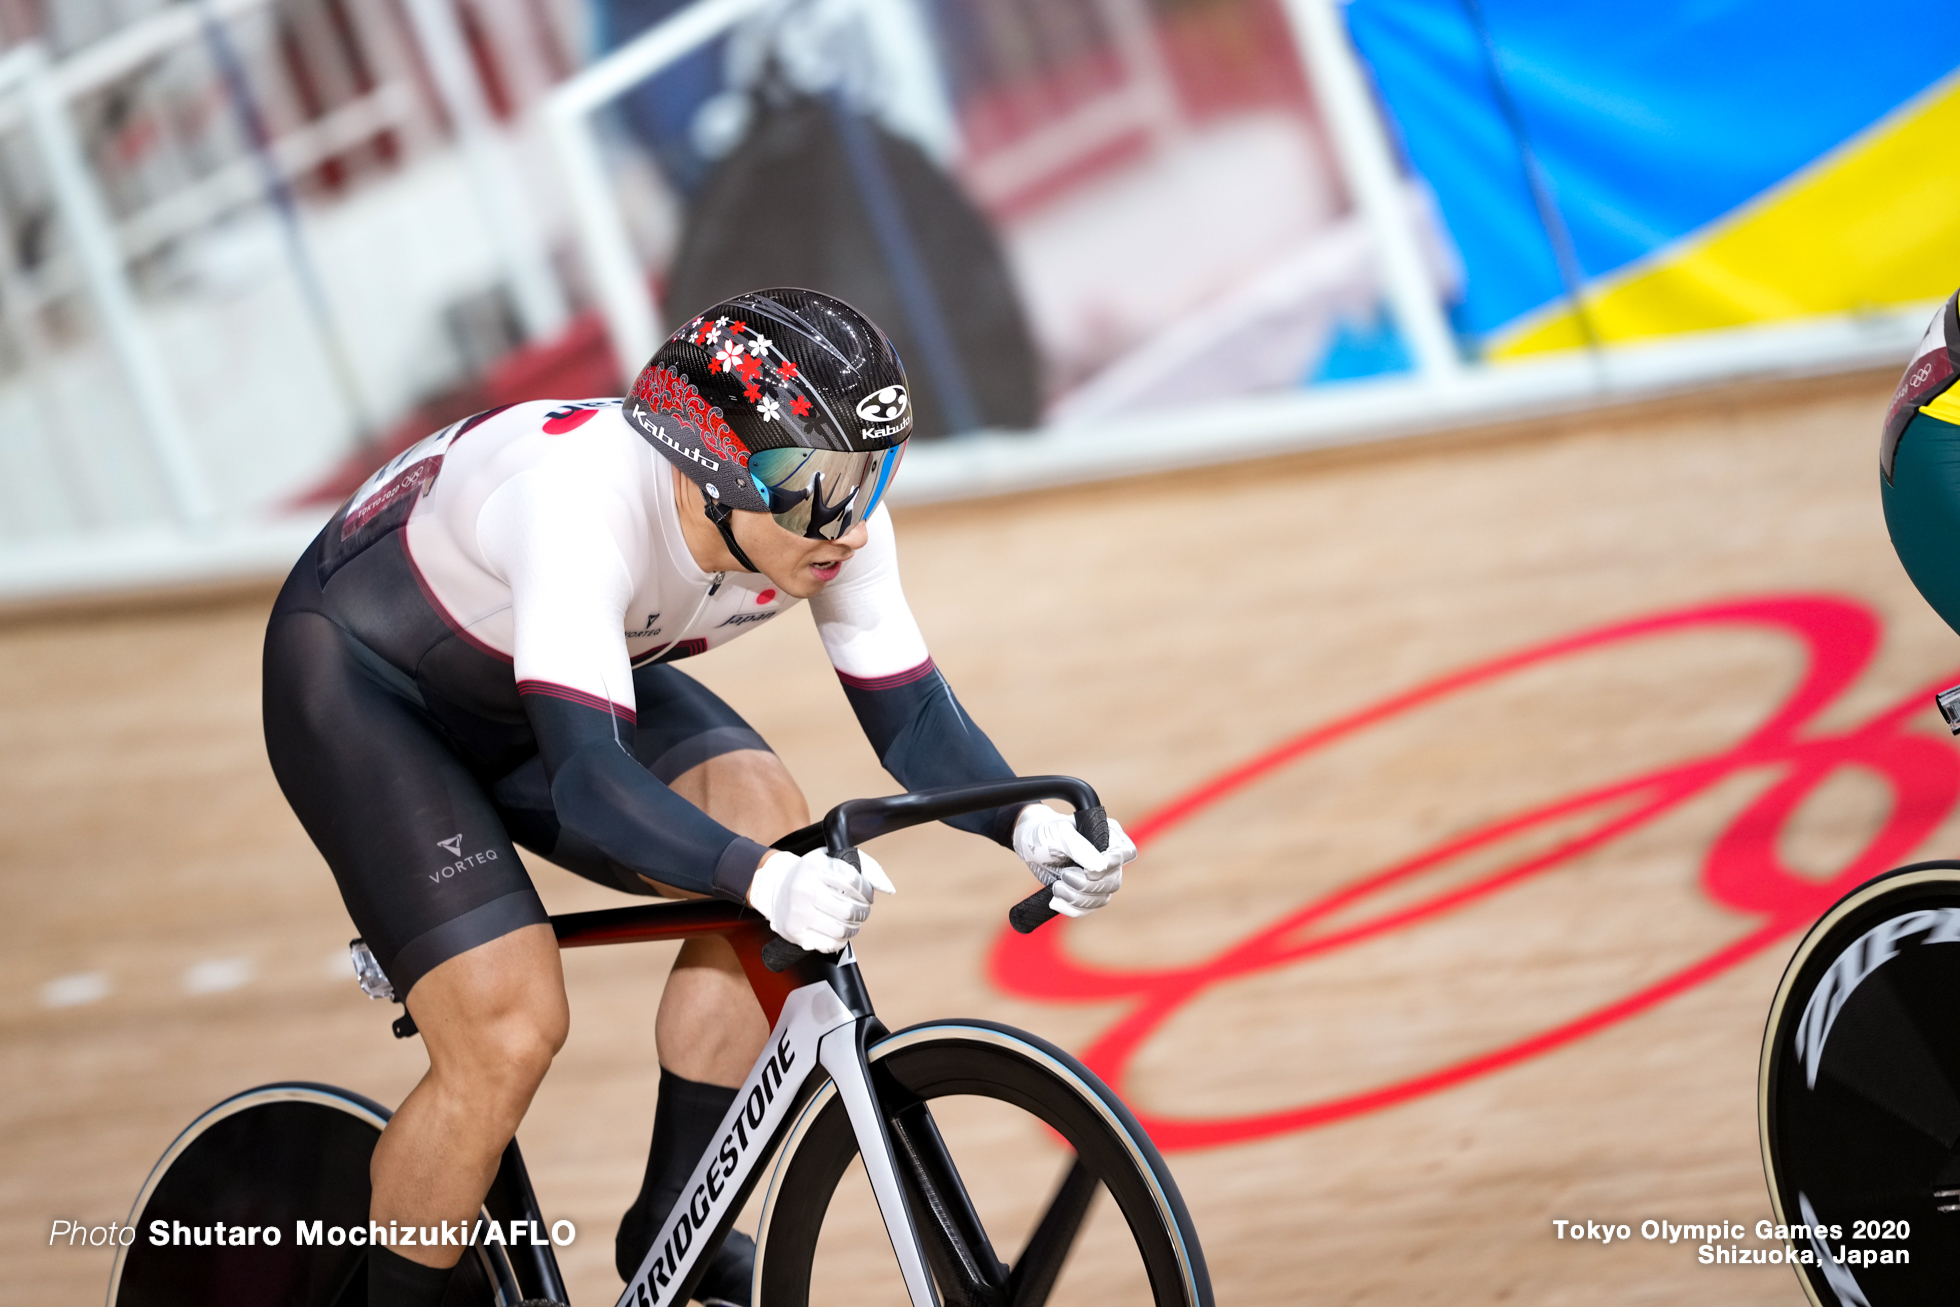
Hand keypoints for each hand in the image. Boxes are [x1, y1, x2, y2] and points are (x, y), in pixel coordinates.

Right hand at [748, 848, 894, 951]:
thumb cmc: (813, 873)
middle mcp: (804, 889)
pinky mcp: (795, 932)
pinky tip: (838, 930)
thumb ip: (867, 868)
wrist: (776, 887)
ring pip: (842, 930)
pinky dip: (841, 940)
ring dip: (854, 927)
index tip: (867, 895)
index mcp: (815, 866)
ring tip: (852, 921)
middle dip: (862, 912)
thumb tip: (889, 889)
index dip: (867, 892)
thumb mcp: (835, 859)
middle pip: (849, 910)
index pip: (854, 883)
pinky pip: (829, 944)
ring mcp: (798, 913)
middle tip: (861, 910)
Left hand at [1012, 806, 1136, 917]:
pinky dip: (1071, 908)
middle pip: (1113, 881)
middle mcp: (1108, 858)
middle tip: (1064, 876)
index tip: (1088, 870)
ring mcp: (1098, 878)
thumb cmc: (1046, 832)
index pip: (1126, 853)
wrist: (1028, 844)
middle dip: (1087, 884)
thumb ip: (1080, 848)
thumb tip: (1101, 868)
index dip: (1113, 864)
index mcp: (1109, 836)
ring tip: (1056, 887)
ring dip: (1077, 898)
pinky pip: (1087, 909)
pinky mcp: (1085, 893)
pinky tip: (1055, 900)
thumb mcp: (1060, 834)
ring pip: (1101, 898)